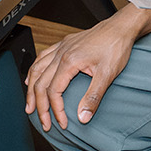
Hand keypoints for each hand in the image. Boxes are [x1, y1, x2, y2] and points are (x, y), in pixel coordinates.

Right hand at [24, 15, 139, 130]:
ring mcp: (61, 48)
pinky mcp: (64, 44)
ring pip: (36, 70)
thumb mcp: (108, 74)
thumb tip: (83, 116)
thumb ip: (93, 97)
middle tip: (43, 122)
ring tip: (30, 105)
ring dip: (31, 90)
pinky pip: (41, 58)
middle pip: (40, 83)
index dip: (56, 110)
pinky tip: (32, 78)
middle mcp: (61, 54)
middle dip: (39, 106)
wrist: (120, 27)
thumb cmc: (115, 46)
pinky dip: (34, 71)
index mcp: (69, 62)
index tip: (62, 122)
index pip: (53, 92)